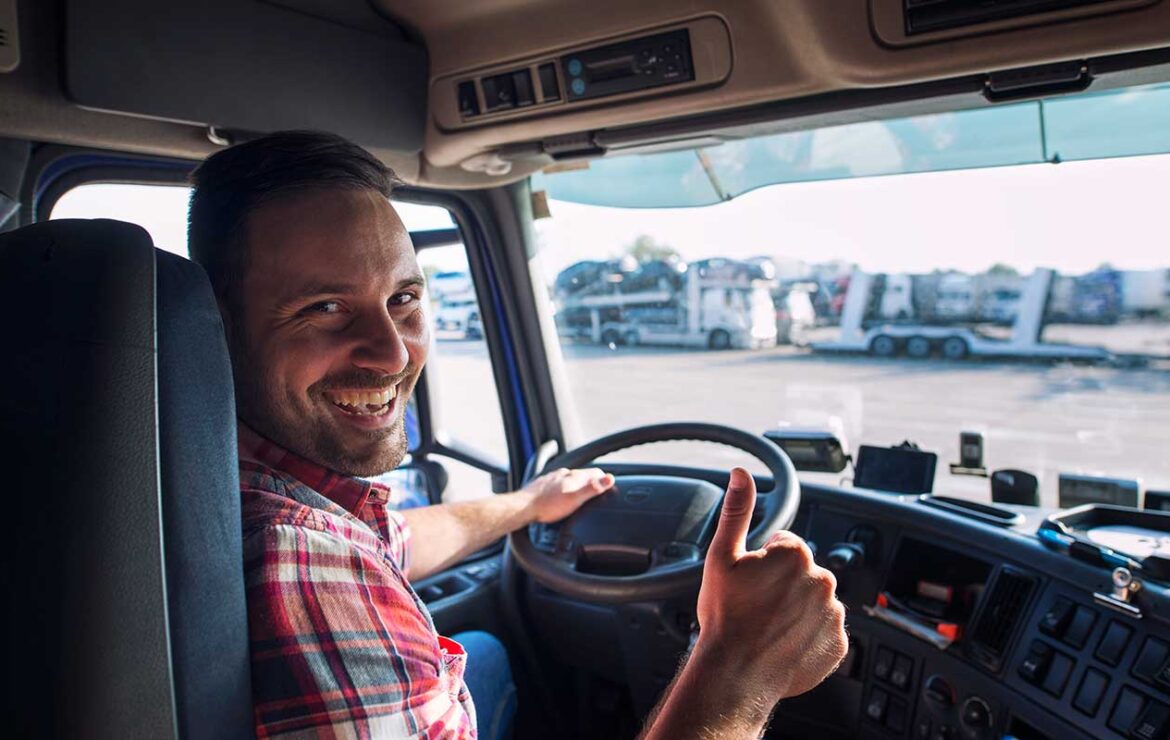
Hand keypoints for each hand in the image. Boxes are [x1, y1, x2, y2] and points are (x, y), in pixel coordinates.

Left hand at [522, 467, 614, 523]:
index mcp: (574, 476)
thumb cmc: (548, 506)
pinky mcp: (544, 484)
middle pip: (583, 476)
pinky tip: (561, 498)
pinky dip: (563, 490)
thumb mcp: (575, 499)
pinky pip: (558, 485)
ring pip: (570, 479)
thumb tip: (610, 478)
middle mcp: (564, 474)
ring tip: (580, 496)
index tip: (609, 487)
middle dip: (591, 483)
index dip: (605, 479)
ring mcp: (553, 478)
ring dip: (576, 486)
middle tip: (597, 493)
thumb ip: (593, 489)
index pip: (596, 472)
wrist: (523, 507)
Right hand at [694, 467, 847, 702]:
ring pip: (814, 601)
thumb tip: (742, 474)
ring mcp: (834, 614)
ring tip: (768, 626)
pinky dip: (808, 635)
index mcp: (797, 554)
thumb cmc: (725, 616)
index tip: (749, 582)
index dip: (762, 562)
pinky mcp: (838, 644)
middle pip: (802, 572)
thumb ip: (737, 510)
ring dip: (797, 608)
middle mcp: (823, 579)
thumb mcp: (722, 556)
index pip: (784, 545)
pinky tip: (783, 642)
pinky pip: (825, 631)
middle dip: (783, 583)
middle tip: (756, 605)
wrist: (735, 673)